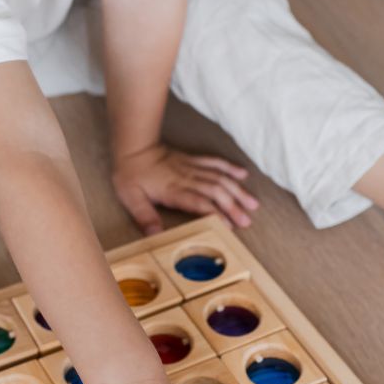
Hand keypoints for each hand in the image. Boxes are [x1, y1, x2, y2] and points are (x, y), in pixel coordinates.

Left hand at [112, 143, 258, 234]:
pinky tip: (243, 175)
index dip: (216, 214)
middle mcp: (187, 179)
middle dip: (233, 206)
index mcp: (174, 190)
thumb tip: (155, 236)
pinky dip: (230, 168)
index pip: (200, 203)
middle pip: (216, 192)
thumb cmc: (130, 174)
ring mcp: (192, 168)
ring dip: (237, 191)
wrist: (133, 147)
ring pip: (220, 178)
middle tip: (247, 221)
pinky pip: (215, 163)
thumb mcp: (131, 199)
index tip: (230, 226)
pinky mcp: (193, 161)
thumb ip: (145, 217)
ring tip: (253, 204)